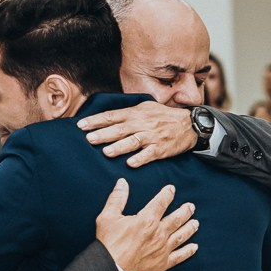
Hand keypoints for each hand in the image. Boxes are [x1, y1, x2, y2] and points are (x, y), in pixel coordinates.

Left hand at [77, 102, 197, 167]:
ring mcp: (152, 137)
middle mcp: (143, 124)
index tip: (81, 125)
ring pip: (133, 142)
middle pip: (120, 129)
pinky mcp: (161, 149)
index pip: (113, 116)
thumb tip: (107, 117)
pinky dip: (140, 159)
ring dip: (119, 147)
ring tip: (106, 152)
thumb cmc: (164, 116)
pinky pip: (150, 154)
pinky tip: (131, 163)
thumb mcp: (146, 107)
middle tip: (89, 139)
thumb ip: (128, 113)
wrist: (189, 125)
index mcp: (136, 113)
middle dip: (104, 134)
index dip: (96, 121)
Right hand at [95, 179, 198, 270]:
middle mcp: (159, 233)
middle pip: (176, 219)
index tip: (172, 189)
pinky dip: (188, 251)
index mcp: (147, 220)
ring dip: (190, 228)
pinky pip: (180, 256)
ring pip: (181, 235)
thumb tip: (122, 183)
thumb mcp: (107, 217)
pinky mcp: (163, 263)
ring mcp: (163, 249)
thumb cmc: (108, 244)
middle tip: (191, 206)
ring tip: (196, 223)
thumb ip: (117, 198)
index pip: (161, 203)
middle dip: (185, 211)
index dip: (167, 194)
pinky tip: (194, 247)